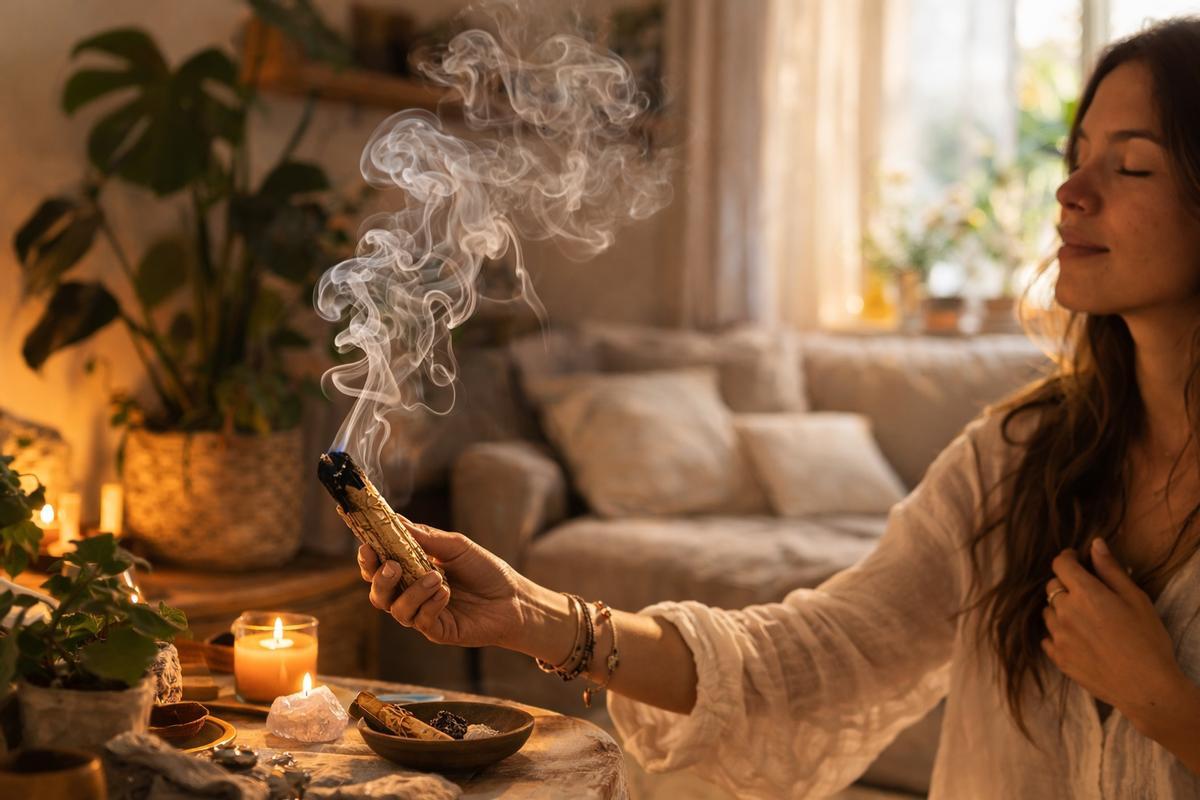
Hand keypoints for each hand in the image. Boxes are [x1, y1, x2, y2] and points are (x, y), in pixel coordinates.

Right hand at [357, 525, 530, 648]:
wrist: (514, 597)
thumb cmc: (485, 570)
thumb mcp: (456, 546)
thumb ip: (426, 537)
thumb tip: (395, 520)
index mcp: (412, 569)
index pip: (379, 564)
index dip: (367, 555)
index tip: (365, 542)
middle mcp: (412, 593)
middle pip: (378, 592)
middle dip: (378, 578)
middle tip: (391, 565)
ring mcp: (422, 613)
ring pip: (395, 608)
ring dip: (412, 590)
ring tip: (436, 577)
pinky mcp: (436, 631)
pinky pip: (420, 620)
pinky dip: (430, 604)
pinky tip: (447, 593)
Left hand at [1042, 538, 1188, 729]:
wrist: (1147, 688)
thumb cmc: (1148, 641)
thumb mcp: (1136, 599)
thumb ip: (1111, 570)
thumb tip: (1094, 543)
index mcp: (1085, 594)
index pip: (1060, 564)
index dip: (1067, 558)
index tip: (1075, 559)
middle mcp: (1065, 612)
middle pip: (1052, 587)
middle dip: (1065, 583)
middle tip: (1086, 591)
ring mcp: (1058, 636)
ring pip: (1048, 612)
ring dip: (1060, 609)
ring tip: (1084, 617)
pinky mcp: (1058, 658)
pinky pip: (1047, 637)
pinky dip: (1058, 633)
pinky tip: (1077, 638)